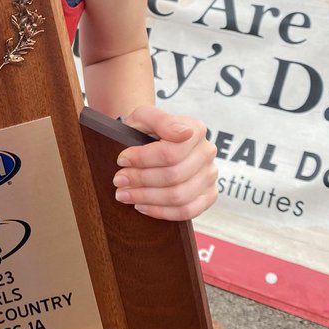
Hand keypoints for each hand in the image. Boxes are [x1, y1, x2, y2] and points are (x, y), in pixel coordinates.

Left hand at [111, 104, 217, 220]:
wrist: (153, 141)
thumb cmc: (146, 130)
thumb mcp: (145, 116)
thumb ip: (160, 119)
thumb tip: (184, 134)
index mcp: (196, 130)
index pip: (170, 153)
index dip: (142, 160)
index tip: (121, 160)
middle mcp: (207, 152)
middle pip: (173, 176)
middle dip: (141, 180)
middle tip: (118, 181)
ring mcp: (210, 175)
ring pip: (179, 196)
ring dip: (147, 198)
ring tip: (125, 195)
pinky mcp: (208, 195)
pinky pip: (187, 211)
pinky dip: (161, 212)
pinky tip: (142, 206)